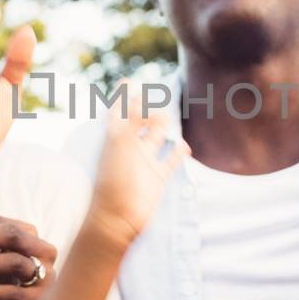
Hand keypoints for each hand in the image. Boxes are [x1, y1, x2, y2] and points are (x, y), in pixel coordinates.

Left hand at [87, 92, 187, 246]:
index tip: (127, 81)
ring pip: (155, 138)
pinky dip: (177, 153)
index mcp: (114, 138)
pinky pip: (170, 161)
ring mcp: (144, 163)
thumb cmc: (114, 179)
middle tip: (156, 93)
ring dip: (162, 126)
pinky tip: (184, 145)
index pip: (117, 111)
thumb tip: (143, 95)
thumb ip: (132, 118)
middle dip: (146, 108)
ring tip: (166, 117)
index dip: (122, 96)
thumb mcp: (121, 142)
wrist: (116, 218)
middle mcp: (129, 148)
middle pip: (139, 122)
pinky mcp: (157, 178)